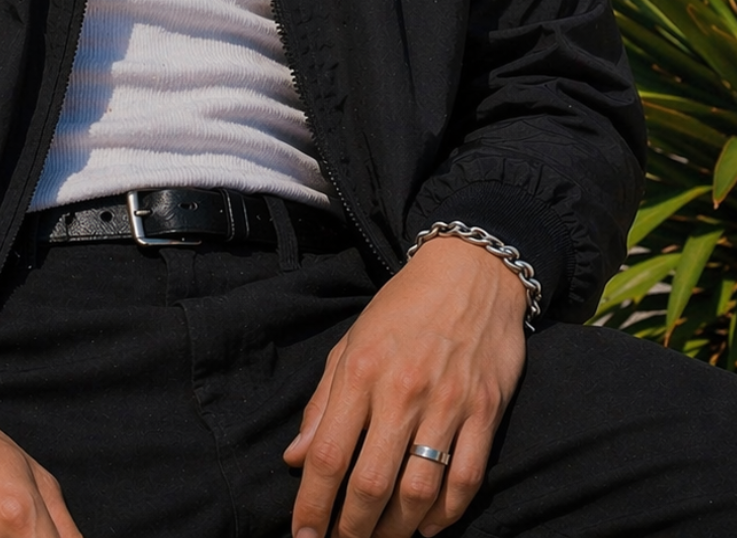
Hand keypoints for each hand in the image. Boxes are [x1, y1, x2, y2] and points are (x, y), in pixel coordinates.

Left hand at [283, 236, 527, 537]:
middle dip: (352, 529)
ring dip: (395, 529)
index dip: (312, 504)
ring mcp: (449, 404)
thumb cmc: (403, 308)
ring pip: (419, 490)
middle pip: (371, 483)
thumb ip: (323, 402)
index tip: (302, 535)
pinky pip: (467, 479)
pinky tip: (426, 526)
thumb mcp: (352, 341)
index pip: (328, 453)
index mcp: (362, 370)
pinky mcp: (486, 412)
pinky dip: (446, 514)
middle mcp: (403, 390)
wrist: (471, 272)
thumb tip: (295, 459)